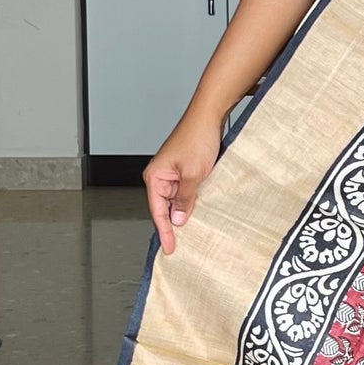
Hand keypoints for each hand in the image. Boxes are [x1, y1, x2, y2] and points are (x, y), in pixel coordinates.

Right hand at [144, 108, 223, 253]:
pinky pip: (185, 191)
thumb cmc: (197, 137)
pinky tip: (198, 211)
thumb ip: (184, 198)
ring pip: (176, 200)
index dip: (164, 231)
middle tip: (180, 245)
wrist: (209, 116)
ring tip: (191, 232)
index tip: (170, 248)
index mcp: (155, 176)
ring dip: (184, 212)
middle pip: (164, 207)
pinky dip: (190, 201)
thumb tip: (177, 219)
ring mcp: (172, 172)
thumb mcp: (193, 174)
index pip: (157, 211)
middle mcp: (160, 175)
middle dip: (172, 225)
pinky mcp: (184, 170)